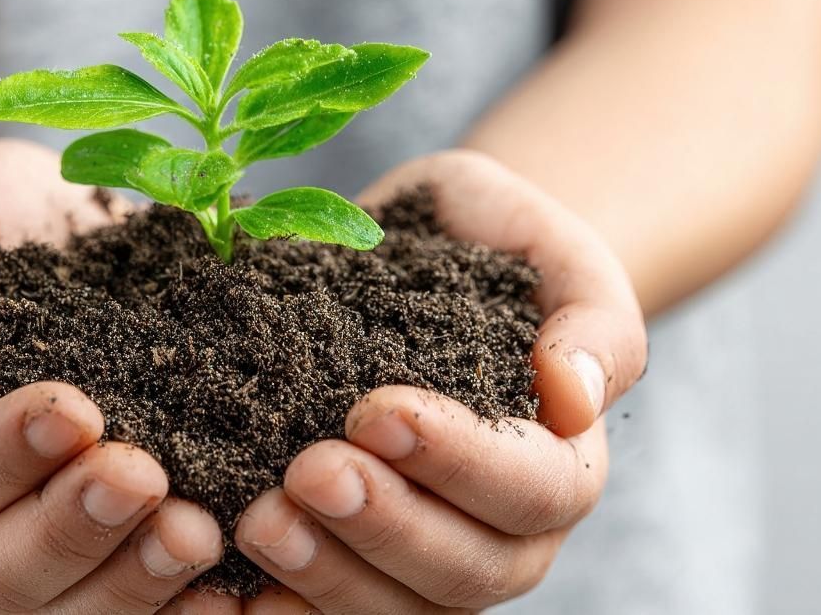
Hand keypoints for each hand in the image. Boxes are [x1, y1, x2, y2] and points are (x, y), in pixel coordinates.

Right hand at [0, 140, 223, 612]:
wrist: (74, 245)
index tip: (74, 408)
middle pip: (0, 574)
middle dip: (72, 530)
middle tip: (142, 477)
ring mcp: (48, 559)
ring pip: (74, 609)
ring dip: (134, 581)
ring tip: (196, 534)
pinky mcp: (120, 562)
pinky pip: (141, 608)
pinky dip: (182, 605)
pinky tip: (232, 586)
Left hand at [226, 151, 648, 612]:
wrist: (421, 248)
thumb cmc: (491, 242)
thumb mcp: (547, 247)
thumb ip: (587, 315)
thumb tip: (572, 396)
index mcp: (562, 460)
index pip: (533, 490)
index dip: (458, 462)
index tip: (375, 409)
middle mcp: (505, 529)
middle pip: (467, 571)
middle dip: (385, 527)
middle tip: (308, 471)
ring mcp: (431, 553)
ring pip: (397, 605)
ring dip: (327, 571)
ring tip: (260, 520)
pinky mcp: (359, 557)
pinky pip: (331, 606)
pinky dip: (287, 601)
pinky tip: (233, 576)